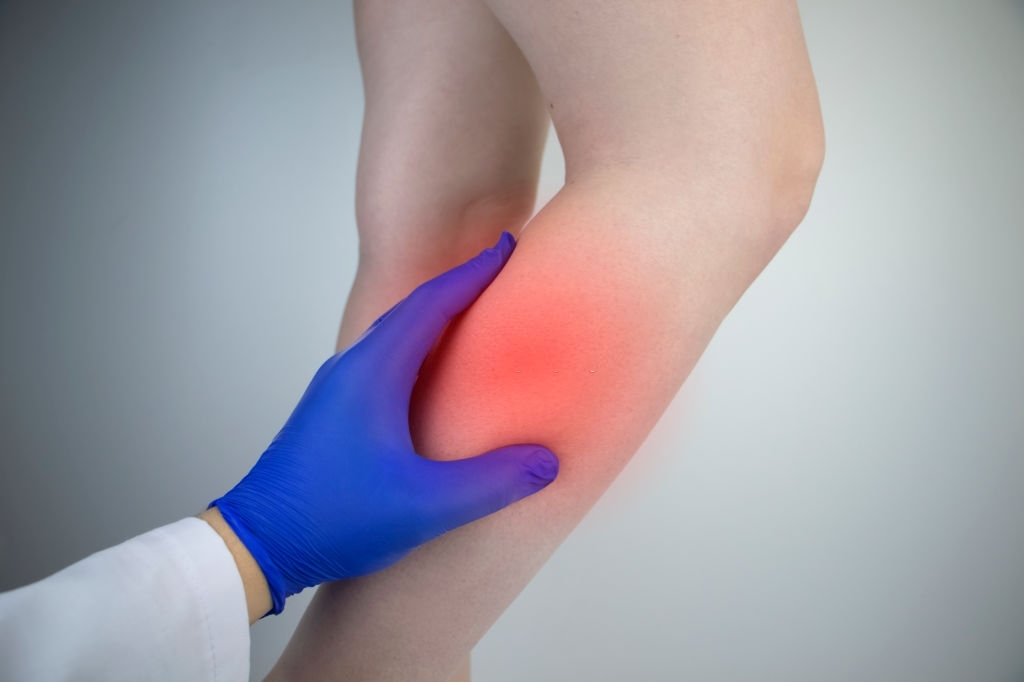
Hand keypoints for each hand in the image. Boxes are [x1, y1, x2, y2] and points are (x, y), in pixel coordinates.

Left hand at [208, 232, 558, 616]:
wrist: (256, 543)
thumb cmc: (332, 517)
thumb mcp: (423, 506)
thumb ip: (490, 483)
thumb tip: (546, 461)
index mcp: (373, 372)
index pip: (431, 304)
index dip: (473, 273)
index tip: (506, 246)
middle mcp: (352, 367)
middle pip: (412, 310)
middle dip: (458, 287)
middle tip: (499, 274)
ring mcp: (337, 388)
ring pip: (394, 334)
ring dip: (434, 318)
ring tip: (474, 318)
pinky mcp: (332, 411)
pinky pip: (382, 360)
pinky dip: (416, 348)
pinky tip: (432, 375)